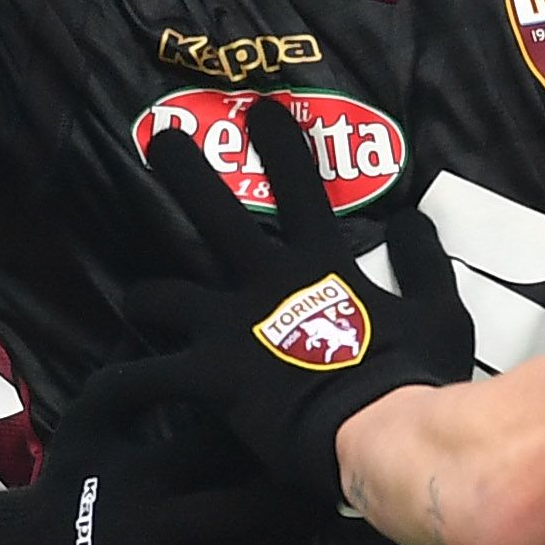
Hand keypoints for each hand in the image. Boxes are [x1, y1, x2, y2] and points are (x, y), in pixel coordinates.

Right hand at [0, 387, 325, 544]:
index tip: (312, 444)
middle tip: (334, 510)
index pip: (222, 449)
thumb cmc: (62, 489)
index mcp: (144, 472)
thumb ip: (122, 381)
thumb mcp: (82, 427)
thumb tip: (155, 324)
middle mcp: (149, 525)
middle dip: (298, 513)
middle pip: (245, 515)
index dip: (273, 445)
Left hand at [94, 96, 474, 497]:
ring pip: (163, 294)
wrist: (382, 433)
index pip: (301, 186)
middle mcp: (265, 282)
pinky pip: (147, 378)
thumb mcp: (441, 309)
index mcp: (320, 264)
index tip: (261, 110)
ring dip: (144, 296)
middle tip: (159, 140)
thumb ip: (422, 261)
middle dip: (185, 170)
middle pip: (215, 213)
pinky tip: (104, 396)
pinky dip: (123, 387)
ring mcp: (231, 326)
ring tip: (135, 301)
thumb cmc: (416, 376)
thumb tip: (413, 219)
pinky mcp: (209, 375)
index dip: (280, 144)